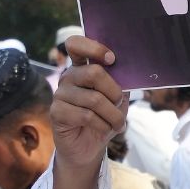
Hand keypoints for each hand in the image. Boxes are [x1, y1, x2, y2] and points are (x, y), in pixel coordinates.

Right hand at [52, 36, 128, 170]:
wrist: (90, 145)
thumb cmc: (105, 116)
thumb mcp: (118, 96)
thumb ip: (121, 81)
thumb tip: (132, 69)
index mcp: (82, 67)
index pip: (76, 44)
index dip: (93, 47)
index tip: (112, 59)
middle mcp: (68, 76)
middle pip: (94, 73)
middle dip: (114, 92)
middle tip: (119, 104)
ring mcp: (60, 94)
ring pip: (94, 99)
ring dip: (113, 115)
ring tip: (118, 123)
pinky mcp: (56, 112)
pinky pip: (87, 116)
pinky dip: (103, 125)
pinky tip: (105, 129)